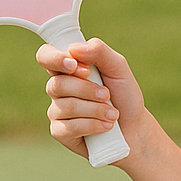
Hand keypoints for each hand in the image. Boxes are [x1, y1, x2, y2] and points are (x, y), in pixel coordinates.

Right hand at [36, 39, 145, 159]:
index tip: (75, 65)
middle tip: (107, 94)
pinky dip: (92, 125)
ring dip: (96, 109)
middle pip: (57, 84)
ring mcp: (57, 110)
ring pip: (66, 106)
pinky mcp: (60, 132)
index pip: (46, 56)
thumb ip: (99, 52)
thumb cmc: (124, 95)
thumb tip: (74, 49)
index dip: (55, 59)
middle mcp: (59, 87)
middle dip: (87, 90)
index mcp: (69, 68)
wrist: (134, 127)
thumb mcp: (118, 68)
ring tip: (113, 114)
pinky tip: (105, 126)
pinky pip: (68, 127)